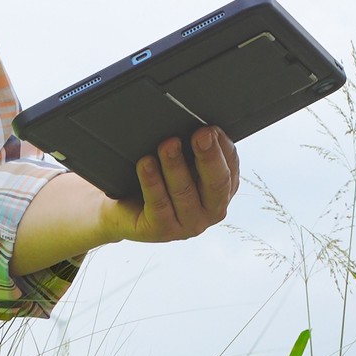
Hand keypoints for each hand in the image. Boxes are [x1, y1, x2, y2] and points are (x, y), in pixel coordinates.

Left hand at [101, 127, 239, 244]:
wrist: (125, 208)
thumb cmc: (159, 178)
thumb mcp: (182, 160)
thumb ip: (194, 146)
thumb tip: (201, 125)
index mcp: (222, 189)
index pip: (230, 165)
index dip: (222, 147)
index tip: (211, 128)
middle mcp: (211, 209)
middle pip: (216, 183)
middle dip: (209, 156)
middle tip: (200, 134)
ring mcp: (188, 223)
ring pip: (185, 193)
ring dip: (176, 166)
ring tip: (167, 145)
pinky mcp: (163, 230)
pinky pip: (159, 205)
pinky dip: (152, 182)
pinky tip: (146, 164)